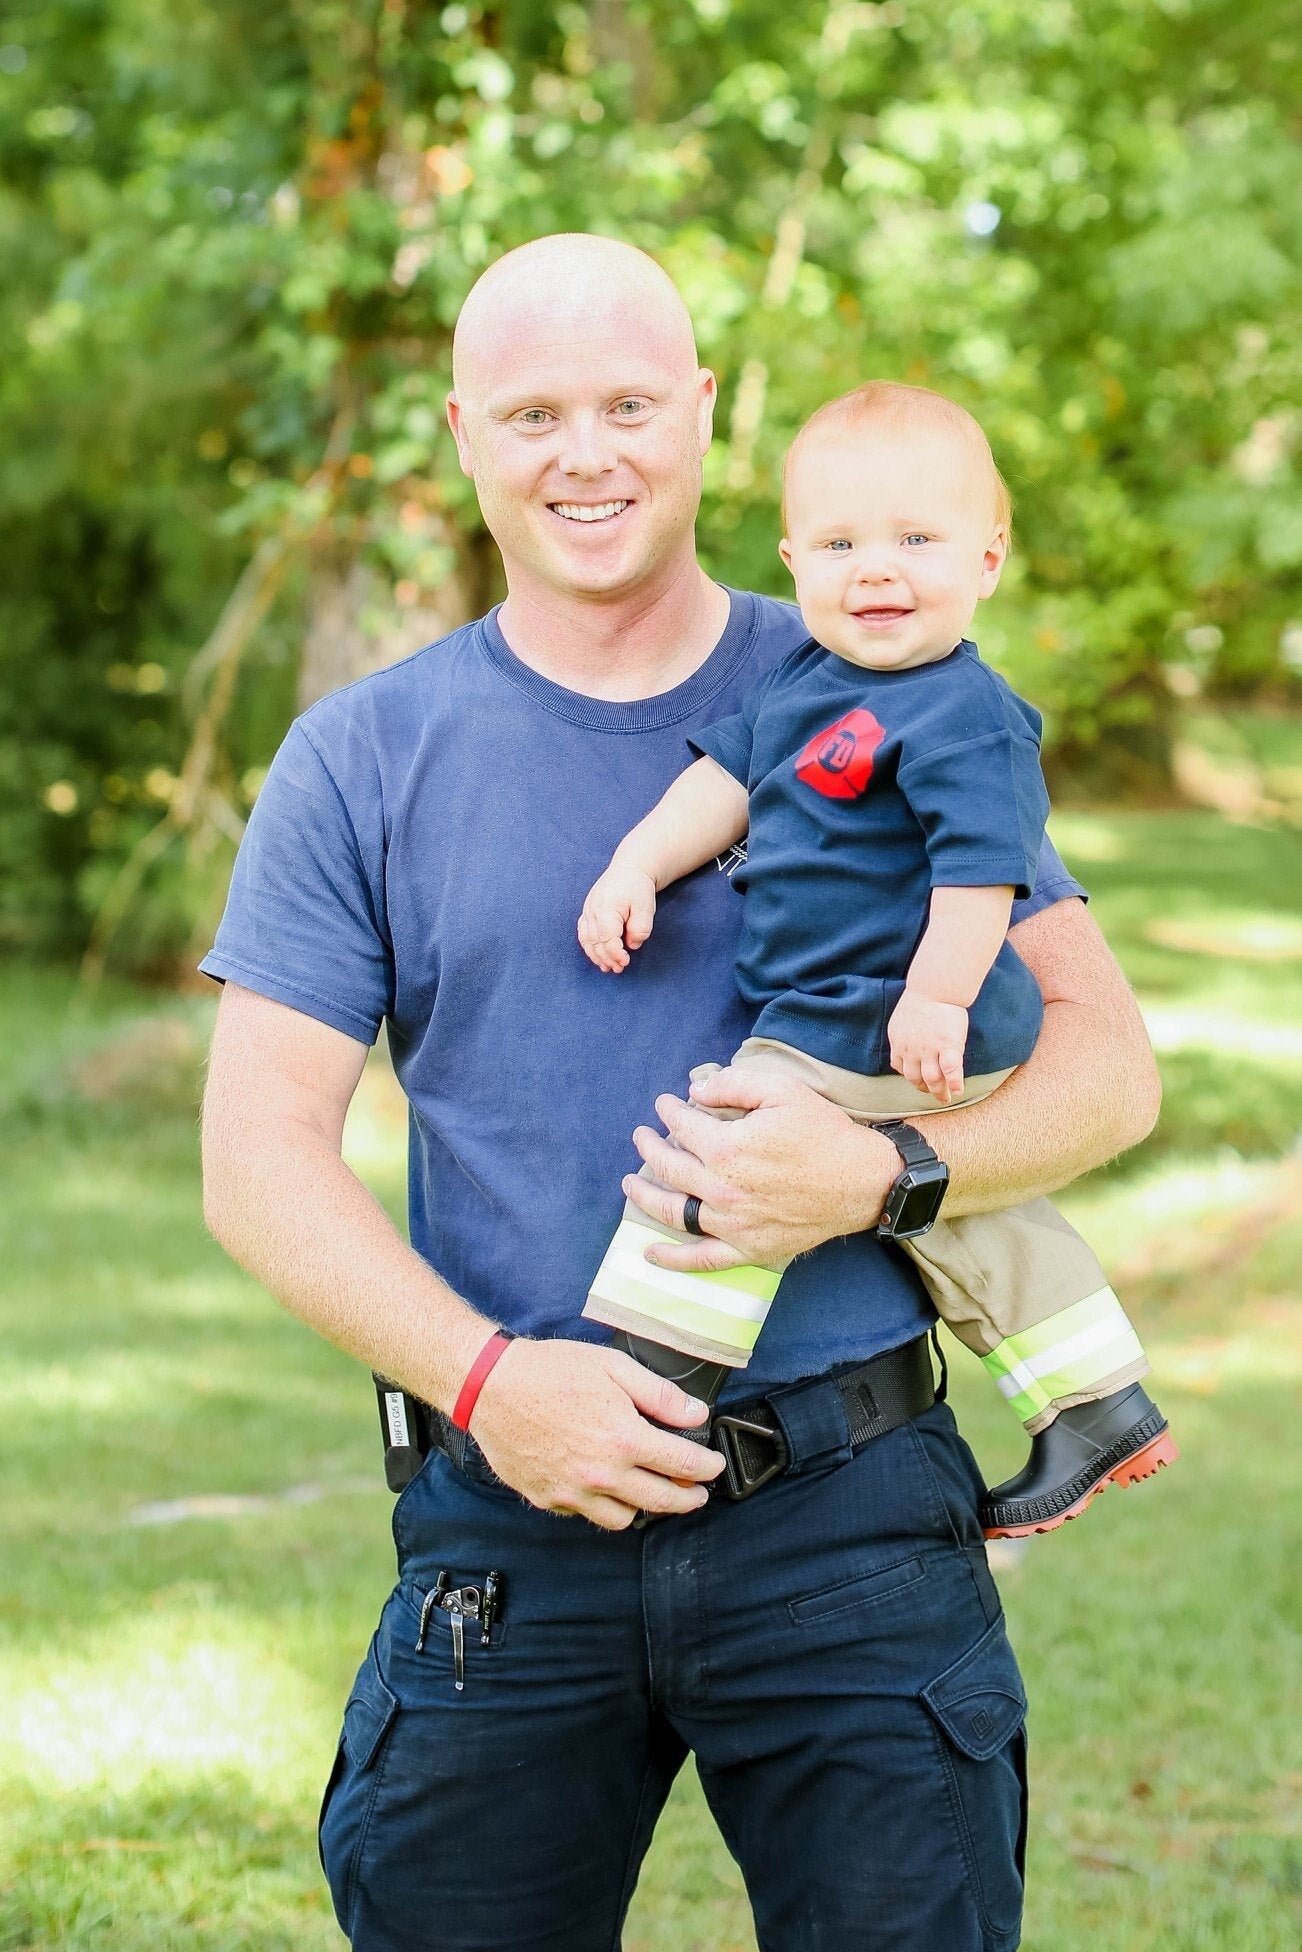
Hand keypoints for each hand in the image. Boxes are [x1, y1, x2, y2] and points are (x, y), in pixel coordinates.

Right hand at [468, 1337, 723, 1529]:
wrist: (489, 1386)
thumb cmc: (549, 1371)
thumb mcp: (613, 1367)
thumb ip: (660, 1395)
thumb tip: (696, 1415)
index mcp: (624, 1439)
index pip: (683, 1465)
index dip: (707, 1468)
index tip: (713, 1465)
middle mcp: (602, 1474)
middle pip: (661, 1501)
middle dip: (687, 1498)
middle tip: (697, 1493)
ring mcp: (573, 1492)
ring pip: (624, 1519)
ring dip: (645, 1509)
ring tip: (651, 1492)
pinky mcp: (549, 1499)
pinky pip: (586, 1515)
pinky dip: (602, 1506)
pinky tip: (606, 1488)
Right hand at [578, 861, 656, 971]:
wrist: (629, 869)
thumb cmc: (638, 888)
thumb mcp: (646, 907)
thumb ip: (640, 928)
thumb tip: (631, 945)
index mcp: (606, 909)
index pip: (607, 938)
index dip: (615, 954)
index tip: (626, 962)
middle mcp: (592, 910)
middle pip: (595, 942)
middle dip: (606, 958)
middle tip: (619, 969)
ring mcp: (587, 910)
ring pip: (586, 939)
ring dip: (595, 955)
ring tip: (607, 967)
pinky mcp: (587, 911)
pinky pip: (583, 932)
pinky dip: (589, 946)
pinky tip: (597, 954)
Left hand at [622, 1066, 899, 1271]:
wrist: (862, 1181)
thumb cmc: (824, 1132)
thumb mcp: (781, 1090)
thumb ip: (733, 1084)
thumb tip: (695, 1091)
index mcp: (727, 1149)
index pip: (682, 1126)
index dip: (669, 1111)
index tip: (666, 1104)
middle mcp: (722, 1190)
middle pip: (669, 1167)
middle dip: (649, 1147)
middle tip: (641, 1136)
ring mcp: (732, 1225)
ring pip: (674, 1212)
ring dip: (645, 1196)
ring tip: (630, 1183)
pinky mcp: (748, 1249)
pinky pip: (701, 1259)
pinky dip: (672, 1259)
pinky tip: (649, 1253)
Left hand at [887, 990, 967, 1104]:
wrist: (935, 988)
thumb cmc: (922, 997)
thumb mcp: (903, 1017)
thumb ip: (904, 1033)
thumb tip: (907, 1038)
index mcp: (898, 1041)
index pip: (900, 1066)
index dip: (910, 1075)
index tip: (918, 1079)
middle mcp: (911, 1050)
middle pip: (915, 1077)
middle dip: (925, 1088)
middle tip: (935, 1094)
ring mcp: (929, 1050)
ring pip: (932, 1078)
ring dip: (939, 1091)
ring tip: (946, 1097)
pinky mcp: (948, 1046)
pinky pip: (951, 1070)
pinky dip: (955, 1083)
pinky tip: (959, 1090)